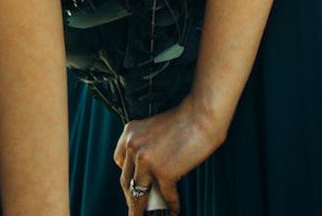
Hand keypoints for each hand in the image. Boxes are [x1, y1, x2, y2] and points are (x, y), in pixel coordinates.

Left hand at [114, 96, 227, 215]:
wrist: (202, 115)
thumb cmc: (184, 120)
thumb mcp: (154, 127)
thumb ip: (146, 145)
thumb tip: (147, 171)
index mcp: (129, 132)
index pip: (120, 161)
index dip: (127, 176)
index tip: (132, 186)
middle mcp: (133, 146)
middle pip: (127, 180)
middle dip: (132, 197)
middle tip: (136, 209)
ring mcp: (147, 160)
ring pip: (139, 194)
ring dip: (142, 210)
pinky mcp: (164, 172)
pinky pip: (165, 196)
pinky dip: (171, 206)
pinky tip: (174, 211)